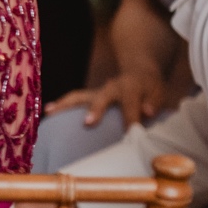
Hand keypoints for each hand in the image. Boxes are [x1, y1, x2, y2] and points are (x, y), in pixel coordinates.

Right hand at [46, 72, 170, 130]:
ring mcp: (98, 91)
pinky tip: (48, 111)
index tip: (132, 135)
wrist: (138, 71)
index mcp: (131, 88)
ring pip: (80, 96)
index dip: (132, 120)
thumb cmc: (149, 88)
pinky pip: (74, 99)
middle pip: (101, 98)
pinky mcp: (90, 95)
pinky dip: (61, 104)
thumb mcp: (158, 92)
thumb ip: (154, 102)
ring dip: (65, 104)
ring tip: (50, 112)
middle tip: (87, 122)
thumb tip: (148, 113)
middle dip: (95, 109)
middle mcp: (111, 87)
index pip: (131, 105)